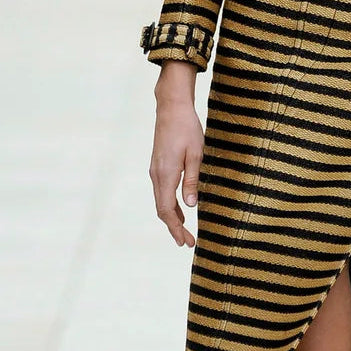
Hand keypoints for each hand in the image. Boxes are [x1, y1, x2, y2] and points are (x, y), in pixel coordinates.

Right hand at [149, 62, 203, 246]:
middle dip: (174, 228)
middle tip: (188, 243)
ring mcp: (155, 170)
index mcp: (166, 174)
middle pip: (161, 210)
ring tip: (185, 232)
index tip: (187, 242)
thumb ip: (192, 180)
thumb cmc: (187, 128)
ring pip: (161, 201)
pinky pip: (162, 191)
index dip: (176, 229)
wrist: (171, 107)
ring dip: (171, 218)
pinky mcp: (158, 165)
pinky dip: (169, 205)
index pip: (167, 210)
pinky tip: (180, 210)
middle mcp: (156, 175)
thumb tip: (191, 205)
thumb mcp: (196, 154)